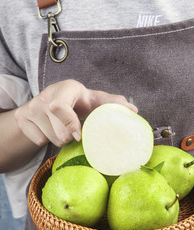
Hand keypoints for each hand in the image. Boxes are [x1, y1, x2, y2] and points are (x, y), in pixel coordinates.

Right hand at [14, 79, 137, 147]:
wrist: (47, 101)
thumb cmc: (75, 100)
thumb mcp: (92, 99)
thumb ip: (110, 103)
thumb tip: (133, 110)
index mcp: (66, 89)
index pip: (59, 106)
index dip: (69, 123)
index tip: (79, 135)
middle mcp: (45, 96)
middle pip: (58, 131)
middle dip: (69, 137)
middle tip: (75, 132)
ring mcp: (31, 108)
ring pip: (48, 139)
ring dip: (60, 140)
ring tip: (64, 129)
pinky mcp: (23, 119)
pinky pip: (37, 141)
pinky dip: (46, 140)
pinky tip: (50, 130)